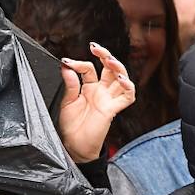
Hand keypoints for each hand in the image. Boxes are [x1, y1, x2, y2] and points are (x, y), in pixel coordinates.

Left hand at [58, 42, 135, 161]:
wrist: (74, 145)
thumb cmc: (71, 126)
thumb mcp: (67, 101)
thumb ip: (70, 84)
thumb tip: (66, 66)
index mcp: (89, 88)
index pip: (89, 69)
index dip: (79, 63)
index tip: (66, 62)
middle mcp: (101, 91)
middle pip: (109, 68)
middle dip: (105, 55)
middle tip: (95, 48)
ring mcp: (108, 99)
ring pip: (121, 77)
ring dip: (117, 67)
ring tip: (109, 60)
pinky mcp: (113, 109)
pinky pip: (127, 96)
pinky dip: (127, 86)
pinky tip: (120, 80)